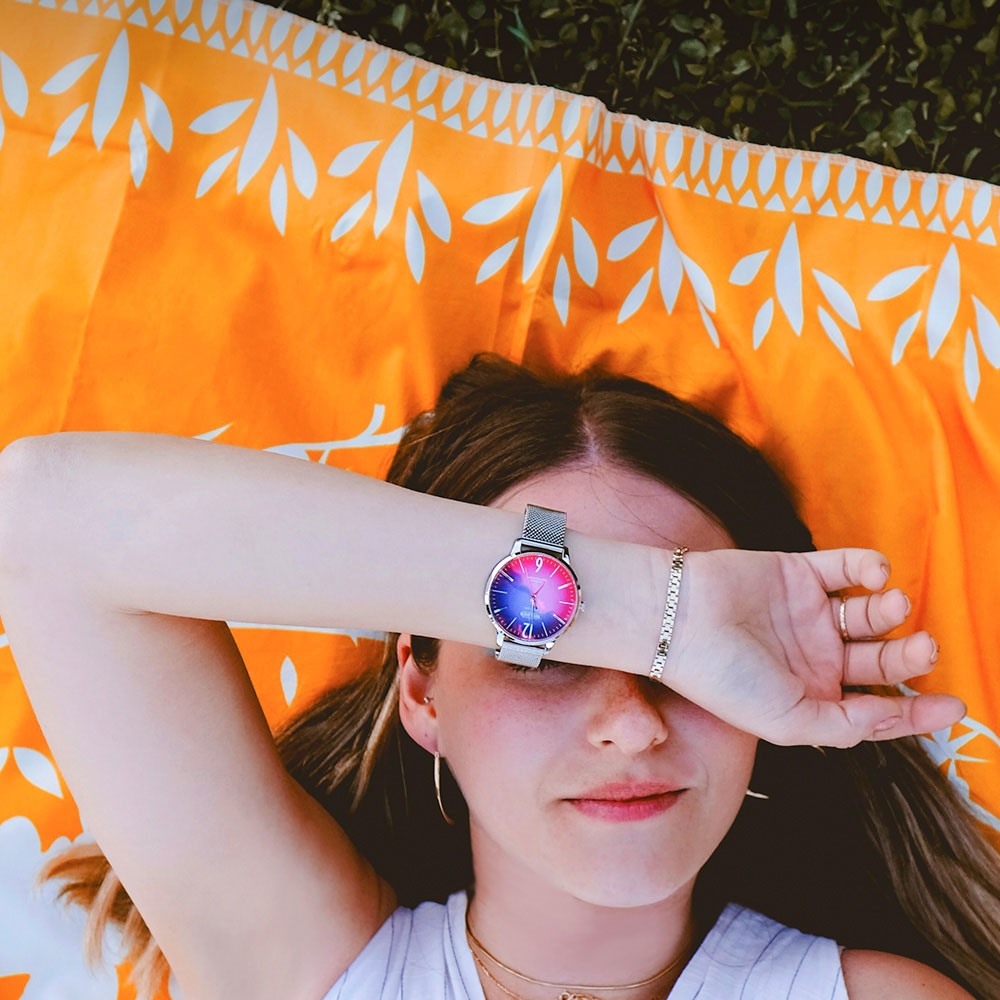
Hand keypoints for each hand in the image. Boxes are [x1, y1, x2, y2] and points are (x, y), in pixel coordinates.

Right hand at [661, 548, 964, 747]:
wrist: (679, 620)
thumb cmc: (725, 678)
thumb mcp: (788, 721)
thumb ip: (845, 724)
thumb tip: (892, 716)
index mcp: (813, 696)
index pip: (877, 705)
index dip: (917, 709)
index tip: (953, 705)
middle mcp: (816, 656)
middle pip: (881, 658)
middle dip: (909, 656)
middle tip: (924, 648)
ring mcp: (809, 613)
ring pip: (870, 612)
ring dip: (891, 611)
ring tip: (890, 606)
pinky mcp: (799, 572)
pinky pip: (846, 567)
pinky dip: (869, 568)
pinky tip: (872, 576)